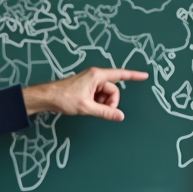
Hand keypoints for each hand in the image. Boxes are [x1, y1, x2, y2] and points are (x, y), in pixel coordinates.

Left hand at [22, 67, 148, 120]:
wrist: (47, 97)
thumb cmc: (63, 98)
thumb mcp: (86, 107)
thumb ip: (105, 112)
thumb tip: (120, 116)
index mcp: (97, 76)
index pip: (120, 74)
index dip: (134, 76)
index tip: (145, 76)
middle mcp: (95, 76)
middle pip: (112, 90)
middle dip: (109, 102)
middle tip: (100, 110)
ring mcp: (90, 82)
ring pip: (105, 94)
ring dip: (102, 103)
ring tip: (88, 108)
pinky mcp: (85, 87)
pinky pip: (98, 96)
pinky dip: (96, 102)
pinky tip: (86, 106)